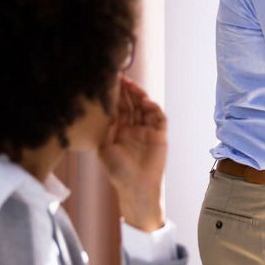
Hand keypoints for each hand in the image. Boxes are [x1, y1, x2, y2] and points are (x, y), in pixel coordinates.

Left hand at [98, 77, 167, 232]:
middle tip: (121, 77)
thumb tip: (104, 109)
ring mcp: (148, 131)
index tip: (110, 81)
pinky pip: (159, 118)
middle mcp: (135, 128)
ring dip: (140, 96)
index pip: (119, 107)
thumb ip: (106, 128)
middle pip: (132, 104)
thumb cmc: (117, 171)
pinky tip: (146, 102)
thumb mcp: (104, 147)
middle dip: (127, 90)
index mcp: (121, 130)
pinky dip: (154, 109)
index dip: (116, 94)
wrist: (135, 187)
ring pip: (145, 108)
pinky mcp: (160, 136)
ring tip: (132, 86)